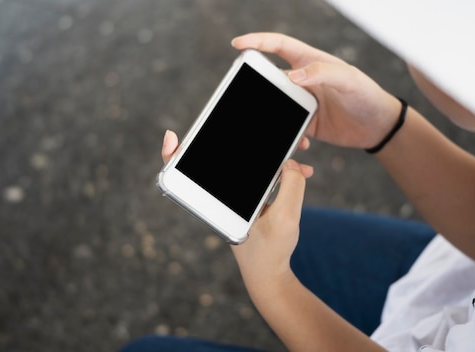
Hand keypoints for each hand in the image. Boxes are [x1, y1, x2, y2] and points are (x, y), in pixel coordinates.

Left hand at [161, 130, 311, 286]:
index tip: (172, 136)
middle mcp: (222, 194)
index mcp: (216, 201)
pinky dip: (282, 170)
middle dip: (251, 139)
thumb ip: (291, 186)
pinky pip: (264, 175)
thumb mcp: (285, 218)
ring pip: (250, 163)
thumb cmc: (271, 250)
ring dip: (276, 154)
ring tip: (302, 145)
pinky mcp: (250, 197)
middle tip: (277, 131)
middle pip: (221, 157)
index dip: (173, 152)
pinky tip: (303, 170)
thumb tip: (289, 163)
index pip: (184, 172)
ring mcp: (236, 195)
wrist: (270, 274)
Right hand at [232, 32, 401, 148]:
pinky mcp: (306, 123)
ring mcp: (303, 102)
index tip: (238, 45)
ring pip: (276, 105)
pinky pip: (288, 128)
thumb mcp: (348, 79)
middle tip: (249, 95)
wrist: (378, 127)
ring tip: (278, 125)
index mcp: (311, 62)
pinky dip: (289, 136)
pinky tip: (302, 142)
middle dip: (258, 85)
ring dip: (273, 116)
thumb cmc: (367, 95)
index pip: (279, 46)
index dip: (257, 42)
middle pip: (270, 78)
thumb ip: (322, 72)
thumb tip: (293, 75)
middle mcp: (303, 80)